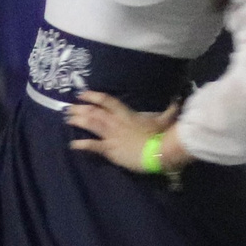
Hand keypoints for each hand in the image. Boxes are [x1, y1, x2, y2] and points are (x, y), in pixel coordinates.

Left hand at [65, 93, 183, 171]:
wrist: (158, 152)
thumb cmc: (160, 136)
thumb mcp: (164, 121)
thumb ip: (169, 111)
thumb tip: (177, 102)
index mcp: (126, 114)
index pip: (107, 101)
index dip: (93, 96)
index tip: (82, 94)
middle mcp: (116, 122)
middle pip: (95, 112)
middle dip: (81, 109)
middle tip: (69, 107)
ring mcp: (112, 136)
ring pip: (92, 125)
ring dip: (79, 121)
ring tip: (68, 119)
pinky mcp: (111, 150)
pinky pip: (94, 146)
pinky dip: (83, 145)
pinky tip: (73, 145)